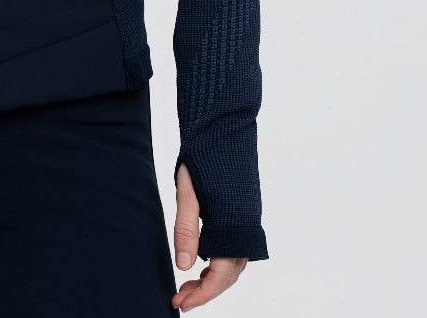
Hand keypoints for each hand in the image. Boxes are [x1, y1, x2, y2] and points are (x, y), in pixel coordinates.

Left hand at [171, 161, 247, 309]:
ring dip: (212, 279)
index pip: (220, 276)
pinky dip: (219, 263)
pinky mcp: (245, 215)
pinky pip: (235, 250)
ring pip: (233, 265)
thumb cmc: (203, 155)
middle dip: (205, 291)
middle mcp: (245, 229)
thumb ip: (186, 229)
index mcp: (232, 227)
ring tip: (186, 284)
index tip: (180, 304)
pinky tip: (202, 259)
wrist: (223, 127)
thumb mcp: (187, 192)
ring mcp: (247, 222)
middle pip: (228, 276)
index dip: (201, 295)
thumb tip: (183, 267)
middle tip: (179, 298)